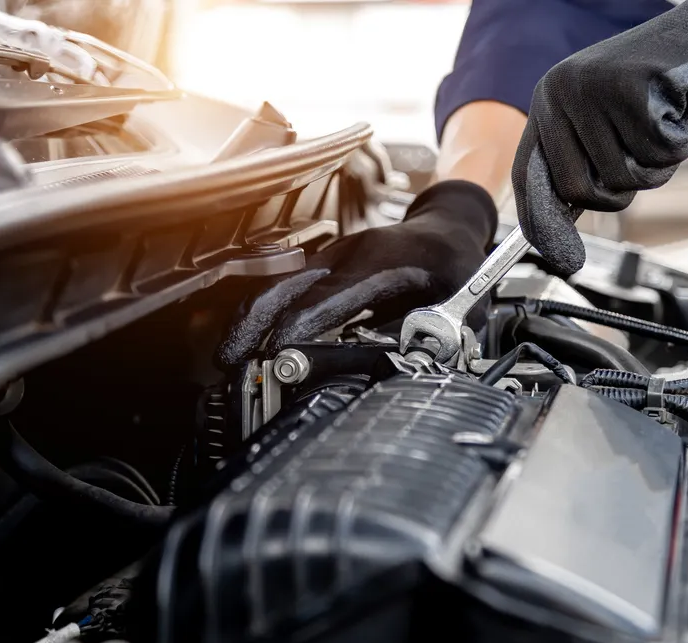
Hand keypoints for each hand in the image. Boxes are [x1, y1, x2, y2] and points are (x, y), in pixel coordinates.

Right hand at [216, 180, 497, 367]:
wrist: (448, 230)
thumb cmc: (455, 269)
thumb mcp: (458, 308)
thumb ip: (424, 339)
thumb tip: (392, 368)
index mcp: (382, 264)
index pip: (327, 298)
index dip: (297, 329)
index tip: (277, 357)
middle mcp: (348, 255)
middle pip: (285, 286)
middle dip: (253, 325)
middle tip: (230, 363)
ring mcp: (331, 257)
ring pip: (277, 285)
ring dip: (251, 321)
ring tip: (230, 357)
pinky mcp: (324, 265)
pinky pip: (285, 287)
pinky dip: (264, 313)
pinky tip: (252, 340)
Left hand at [512, 0, 687, 275]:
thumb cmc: (657, 90)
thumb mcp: (607, 124)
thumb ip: (582, 163)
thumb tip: (557, 226)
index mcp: (548, 102)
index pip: (530, 176)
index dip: (541, 222)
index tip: (561, 257)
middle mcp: (559, 92)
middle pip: (580, 190)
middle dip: (621, 191)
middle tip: (645, 156)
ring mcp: (592, 88)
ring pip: (624, 176)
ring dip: (658, 163)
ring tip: (664, 123)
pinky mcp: (631, 86)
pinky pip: (656, 152)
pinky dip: (679, 142)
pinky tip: (679, 109)